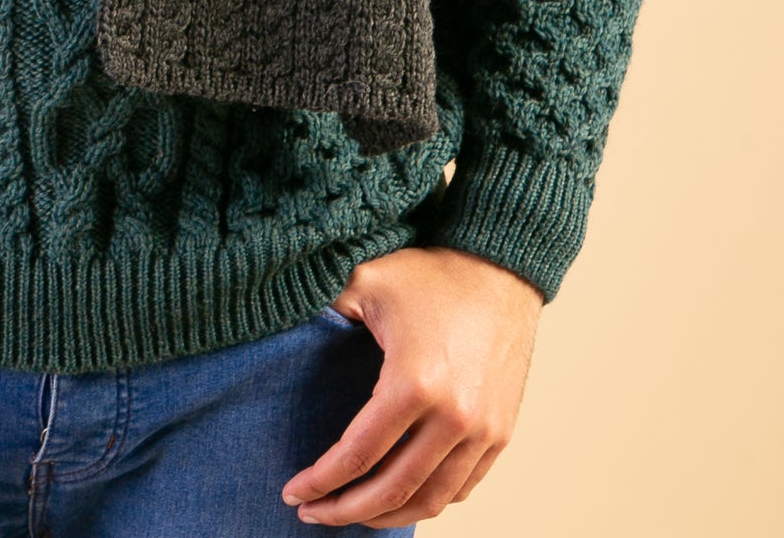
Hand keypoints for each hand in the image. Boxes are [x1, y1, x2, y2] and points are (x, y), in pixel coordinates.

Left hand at [280, 245, 543, 526]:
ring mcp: (482, 431)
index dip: (321, 482)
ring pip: (430, 500)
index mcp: (413, 384)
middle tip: (314, 514)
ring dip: (387, 516)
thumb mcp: (368, 281)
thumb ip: (325, 306)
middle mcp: (453, 417)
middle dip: (346, 511)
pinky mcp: (501, 433)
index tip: (294, 493)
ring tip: (354, 513)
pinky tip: (400, 497)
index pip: (357, 455)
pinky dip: (428, 501)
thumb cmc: (432, 276)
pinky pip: (462, 487)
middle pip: (392, 491)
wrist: (500, 269)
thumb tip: (283, 319)